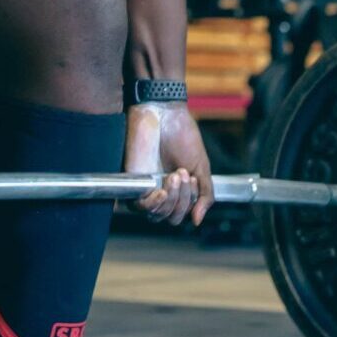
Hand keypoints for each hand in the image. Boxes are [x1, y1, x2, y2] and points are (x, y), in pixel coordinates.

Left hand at [124, 101, 213, 227]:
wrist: (164, 115)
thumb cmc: (183, 137)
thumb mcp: (201, 168)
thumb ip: (204, 195)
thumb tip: (197, 221)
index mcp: (175, 190)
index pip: (180, 215)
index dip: (189, 203)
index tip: (190, 177)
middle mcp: (159, 191)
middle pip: (169, 218)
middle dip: (182, 200)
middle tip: (181, 173)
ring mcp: (145, 187)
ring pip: (156, 215)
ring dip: (171, 200)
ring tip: (174, 175)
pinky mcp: (132, 181)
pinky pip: (139, 207)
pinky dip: (153, 204)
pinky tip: (161, 191)